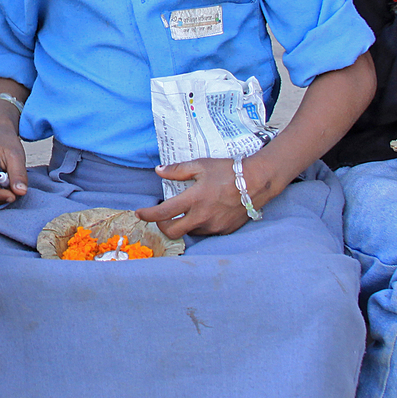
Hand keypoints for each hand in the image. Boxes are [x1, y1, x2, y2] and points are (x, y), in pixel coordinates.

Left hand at [136, 158, 253, 238]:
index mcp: (194, 199)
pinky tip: (204, 214)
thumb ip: (178, 170)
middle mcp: (202, 217)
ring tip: (186, 212)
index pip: (163, 213)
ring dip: (183, 225)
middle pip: (172, 232)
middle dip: (162, 226)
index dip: (148, 215)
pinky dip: (199, 225)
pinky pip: (206, 232)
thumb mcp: (202, 165)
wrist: (257, 182)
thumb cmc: (228, 171)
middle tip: (162, 217)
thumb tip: (159, 171)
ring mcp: (213, 226)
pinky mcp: (224, 230)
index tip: (140, 213)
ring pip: (190, 232)